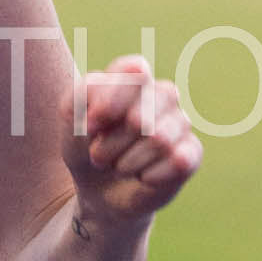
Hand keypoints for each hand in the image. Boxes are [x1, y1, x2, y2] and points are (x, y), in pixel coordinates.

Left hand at [62, 54, 201, 223]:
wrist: (96, 190)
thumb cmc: (85, 146)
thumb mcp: (70, 118)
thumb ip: (85, 95)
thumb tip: (121, 108)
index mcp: (133, 79)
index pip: (134, 71)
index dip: (110, 101)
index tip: (91, 126)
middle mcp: (162, 95)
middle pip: (142, 114)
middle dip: (112, 142)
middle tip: (98, 154)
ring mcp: (180, 122)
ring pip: (159, 139)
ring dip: (127, 162)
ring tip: (119, 166)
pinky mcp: (191, 153)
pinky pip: (179, 161)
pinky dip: (149, 176)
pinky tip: (142, 177)